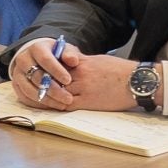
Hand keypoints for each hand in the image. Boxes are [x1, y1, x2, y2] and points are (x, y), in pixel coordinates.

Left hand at [14, 42, 137, 112]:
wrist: (136, 81)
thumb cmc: (121, 71)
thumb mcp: (100, 60)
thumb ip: (84, 62)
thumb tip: (72, 64)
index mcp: (83, 63)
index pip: (58, 64)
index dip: (47, 69)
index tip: (38, 71)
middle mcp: (80, 74)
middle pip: (54, 77)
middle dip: (43, 82)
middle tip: (30, 86)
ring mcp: (83, 88)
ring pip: (57, 91)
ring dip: (47, 95)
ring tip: (36, 97)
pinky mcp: (87, 102)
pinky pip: (66, 105)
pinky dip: (56, 105)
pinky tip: (50, 107)